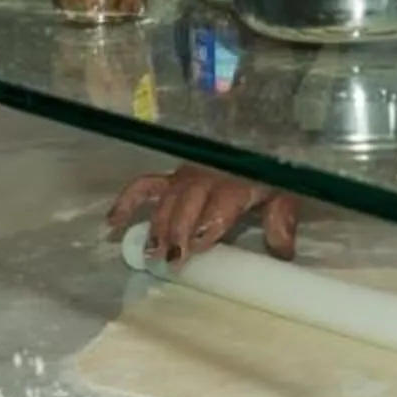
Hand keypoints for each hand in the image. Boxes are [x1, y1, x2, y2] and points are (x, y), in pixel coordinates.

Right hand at [105, 165, 299, 262]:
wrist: (260, 137)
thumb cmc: (270, 171)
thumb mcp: (285, 193)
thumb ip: (281, 220)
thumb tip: (282, 253)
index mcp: (235, 182)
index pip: (218, 205)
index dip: (206, 226)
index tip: (195, 248)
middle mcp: (206, 177)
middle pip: (186, 205)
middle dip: (177, 231)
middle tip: (170, 259)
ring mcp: (185, 176)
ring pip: (166, 200)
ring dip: (156, 226)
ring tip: (150, 252)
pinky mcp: (172, 177)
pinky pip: (144, 186)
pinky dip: (126, 202)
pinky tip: (112, 223)